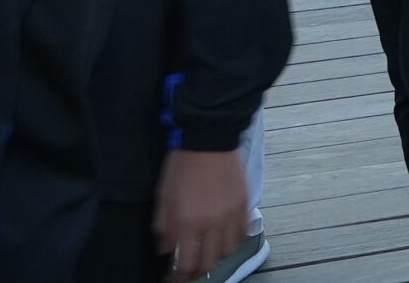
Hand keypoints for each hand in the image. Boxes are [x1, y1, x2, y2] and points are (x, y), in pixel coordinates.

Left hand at [153, 148, 250, 280]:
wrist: (208, 139)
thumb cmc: (182, 166)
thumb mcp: (163, 196)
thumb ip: (164, 226)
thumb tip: (166, 248)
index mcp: (187, 222)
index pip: (186, 263)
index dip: (180, 275)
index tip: (175, 276)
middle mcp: (211, 223)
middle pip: (209, 263)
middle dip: (198, 269)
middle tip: (191, 265)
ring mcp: (231, 215)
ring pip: (228, 251)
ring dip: (216, 255)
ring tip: (208, 248)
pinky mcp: (244, 204)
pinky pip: (243, 233)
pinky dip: (234, 239)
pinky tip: (225, 234)